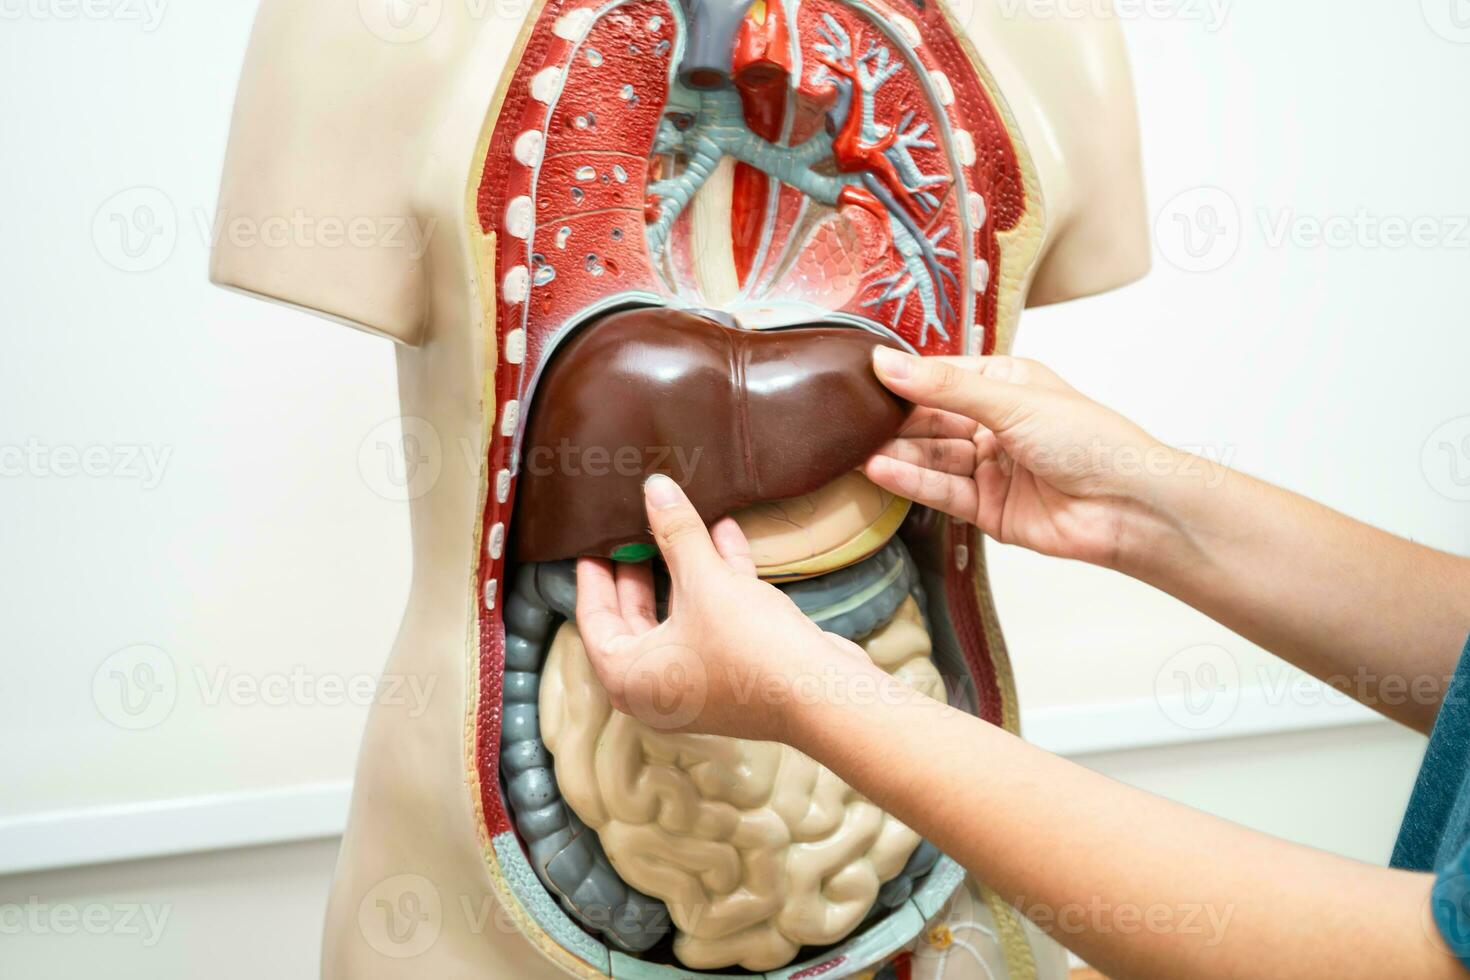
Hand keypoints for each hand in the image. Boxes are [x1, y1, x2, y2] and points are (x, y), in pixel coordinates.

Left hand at [574, 475, 876, 741]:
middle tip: (630, 529)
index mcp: (630, 676)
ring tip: (678, 521)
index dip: (594, 576)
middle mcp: (659, 685)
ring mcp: (700, 680)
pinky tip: (727, 533)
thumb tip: (655, 488)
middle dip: (639, 570)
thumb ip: (677, 533)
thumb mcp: (705, 581)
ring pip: (680, 615)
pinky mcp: (737, 669)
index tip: (592, 543)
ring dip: (685, 567)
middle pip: (635, 618)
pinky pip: (716, 619)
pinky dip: (719, 580)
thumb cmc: (750, 649)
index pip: (595, 620)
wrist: (825, 694)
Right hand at [864, 349, 1180, 568]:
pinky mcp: (987, 509)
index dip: (905, 378)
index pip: (942, 376)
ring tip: (856, 448)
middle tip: (850, 418)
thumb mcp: (1011, 400)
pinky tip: (881, 470)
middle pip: (931, 420)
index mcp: (1006, 385)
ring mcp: (990, 468)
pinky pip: (941, 491)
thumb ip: (944, 386)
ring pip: (932, 457)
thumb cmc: (1091, 441)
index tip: (864, 377)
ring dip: (896, 453)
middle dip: (894, 420)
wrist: (1128, 506)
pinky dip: (911, 481)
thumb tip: (887, 362)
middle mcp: (995, 424)